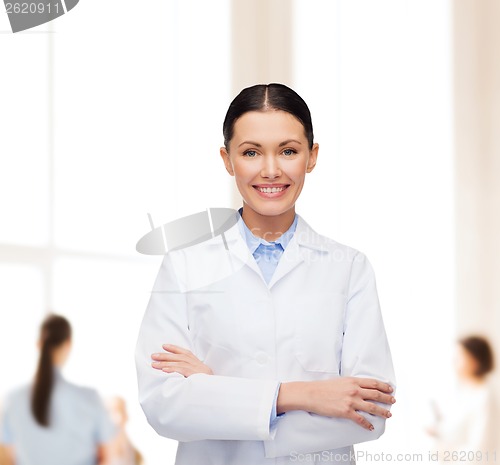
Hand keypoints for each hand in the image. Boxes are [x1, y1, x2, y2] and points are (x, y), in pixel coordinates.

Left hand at [151, 344, 212, 376]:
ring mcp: (195, 368)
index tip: (164, 346)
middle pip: (178, 356)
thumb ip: (190, 369)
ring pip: (178, 363)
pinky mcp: (194, 375)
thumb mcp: (199, 373)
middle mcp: (195, 363)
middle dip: (165, 355)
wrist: (215, 388)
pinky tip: (164, 370)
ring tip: (154, 364)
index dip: (174, 348)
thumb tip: (177, 368)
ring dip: (165, 363)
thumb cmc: (206, 382)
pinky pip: (181, 370)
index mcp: (196, 361)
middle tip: (153, 355)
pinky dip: (172, 369)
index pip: (184, 352)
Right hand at [278, 377, 394, 430]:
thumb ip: (352, 384)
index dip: (384, 386)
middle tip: (393, 401)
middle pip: (376, 394)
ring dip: (382, 411)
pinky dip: (367, 424)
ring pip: (372, 407)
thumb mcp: (340, 381)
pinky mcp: (346, 412)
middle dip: (387, 398)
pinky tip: (371, 427)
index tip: (390, 389)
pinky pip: (361, 419)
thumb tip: (360, 388)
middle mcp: (354, 390)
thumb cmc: (323, 387)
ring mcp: (351, 401)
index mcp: (353, 381)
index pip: (373, 383)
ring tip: (388, 414)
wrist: (312, 394)